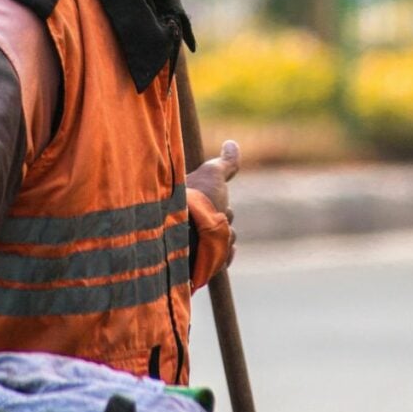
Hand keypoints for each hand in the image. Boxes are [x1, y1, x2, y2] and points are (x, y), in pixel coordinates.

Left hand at [186, 140, 238, 267]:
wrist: (180, 230)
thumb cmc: (194, 201)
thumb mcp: (212, 175)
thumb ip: (225, 163)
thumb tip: (232, 143)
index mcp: (191, 210)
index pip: (221, 208)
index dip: (220, 203)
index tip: (214, 202)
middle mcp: (192, 229)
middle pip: (226, 225)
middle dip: (223, 222)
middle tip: (209, 219)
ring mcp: (196, 249)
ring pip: (228, 242)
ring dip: (224, 239)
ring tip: (206, 235)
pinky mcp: (199, 268)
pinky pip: (224, 260)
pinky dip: (224, 256)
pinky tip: (215, 252)